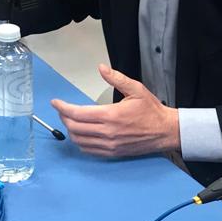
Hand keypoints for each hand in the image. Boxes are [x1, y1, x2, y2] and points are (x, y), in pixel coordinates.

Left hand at [49, 66, 179, 157]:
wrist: (165, 132)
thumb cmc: (151, 110)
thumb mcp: (136, 89)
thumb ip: (116, 78)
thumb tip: (101, 68)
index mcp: (111, 115)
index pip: (77, 113)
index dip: (62, 107)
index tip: (55, 102)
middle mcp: (108, 132)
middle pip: (74, 127)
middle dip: (63, 118)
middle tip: (62, 110)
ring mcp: (109, 145)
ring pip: (79, 140)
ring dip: (70, 130)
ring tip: (69, 120)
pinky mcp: (112, 153)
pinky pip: (89, 150)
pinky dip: (80, 142)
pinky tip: (80, 134)